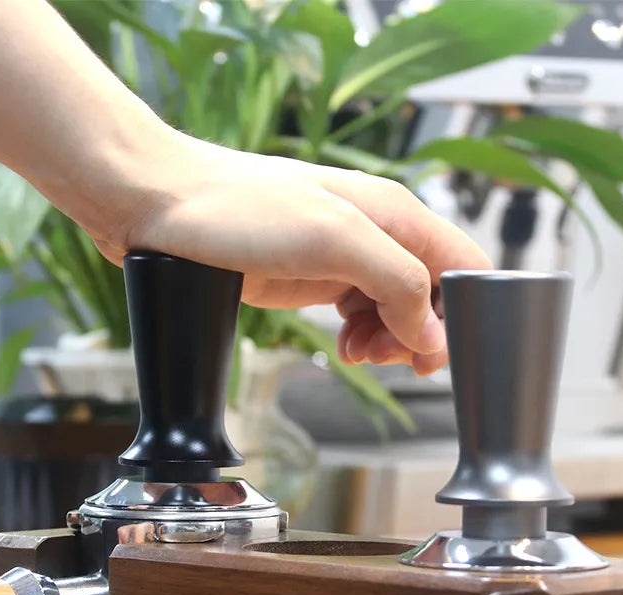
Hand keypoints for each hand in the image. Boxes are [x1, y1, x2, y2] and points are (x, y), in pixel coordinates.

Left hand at [0, 2, 488, 377]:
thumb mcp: (334, 241)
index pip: (461, 265)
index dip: (461, 314)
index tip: (438, 352)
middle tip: (389, 357)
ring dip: (389, 340)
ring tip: (358, 352)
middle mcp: (374, 233)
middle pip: (431, 294)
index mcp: (393, 214)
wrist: (161, 209)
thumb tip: (432, 335)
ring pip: (396, 308)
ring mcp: (342, 256)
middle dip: (420, 334)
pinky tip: (343, 345)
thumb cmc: (236, 208)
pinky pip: (359, 313)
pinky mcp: (312, 277)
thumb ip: (397, 283)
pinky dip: (362, 335)